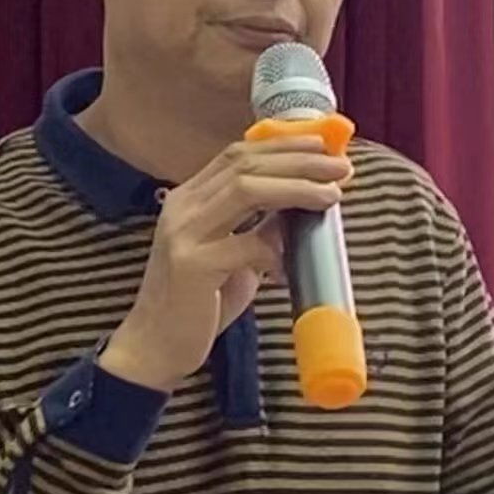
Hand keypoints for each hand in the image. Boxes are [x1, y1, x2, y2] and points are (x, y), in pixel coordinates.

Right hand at [98, 134, 351, 393]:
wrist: (155, 347)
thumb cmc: (196, 304)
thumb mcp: (231, 256)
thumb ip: (257, 228)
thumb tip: (300, 207)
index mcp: (188, 199)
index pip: (236, 155)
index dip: (281, 146)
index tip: (320, 146)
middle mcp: (181, 207)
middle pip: (245, 165)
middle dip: (298, 161)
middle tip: (338, 167)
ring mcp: (183, 234)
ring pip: (245, 190)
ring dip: (295, 187)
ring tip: (331, 194)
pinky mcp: (192, 266)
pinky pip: (247, 246)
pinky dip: (277, 251)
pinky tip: (293, 265)